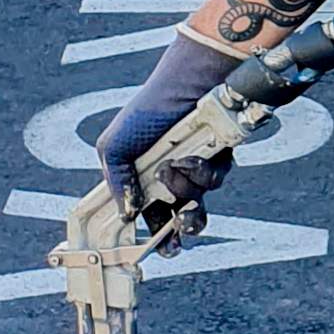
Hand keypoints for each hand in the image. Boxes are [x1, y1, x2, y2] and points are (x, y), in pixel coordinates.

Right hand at [97, 30, 235, 220]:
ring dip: (185, 192)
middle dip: (177, 231)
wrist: (188, 83)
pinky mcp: (218, 161)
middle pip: (177, 219)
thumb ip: (116, 181)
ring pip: (197, 203)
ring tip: (177, 173)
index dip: (151, 235)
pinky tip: (191, 156)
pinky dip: (201, 171)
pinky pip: (213, 182)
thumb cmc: (148, 109)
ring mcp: (195, 171)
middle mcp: (169, 178)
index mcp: (141, 178)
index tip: (152, 250)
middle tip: (176, 234)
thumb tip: (126, 213)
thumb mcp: (116, 145)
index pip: (146, 216)